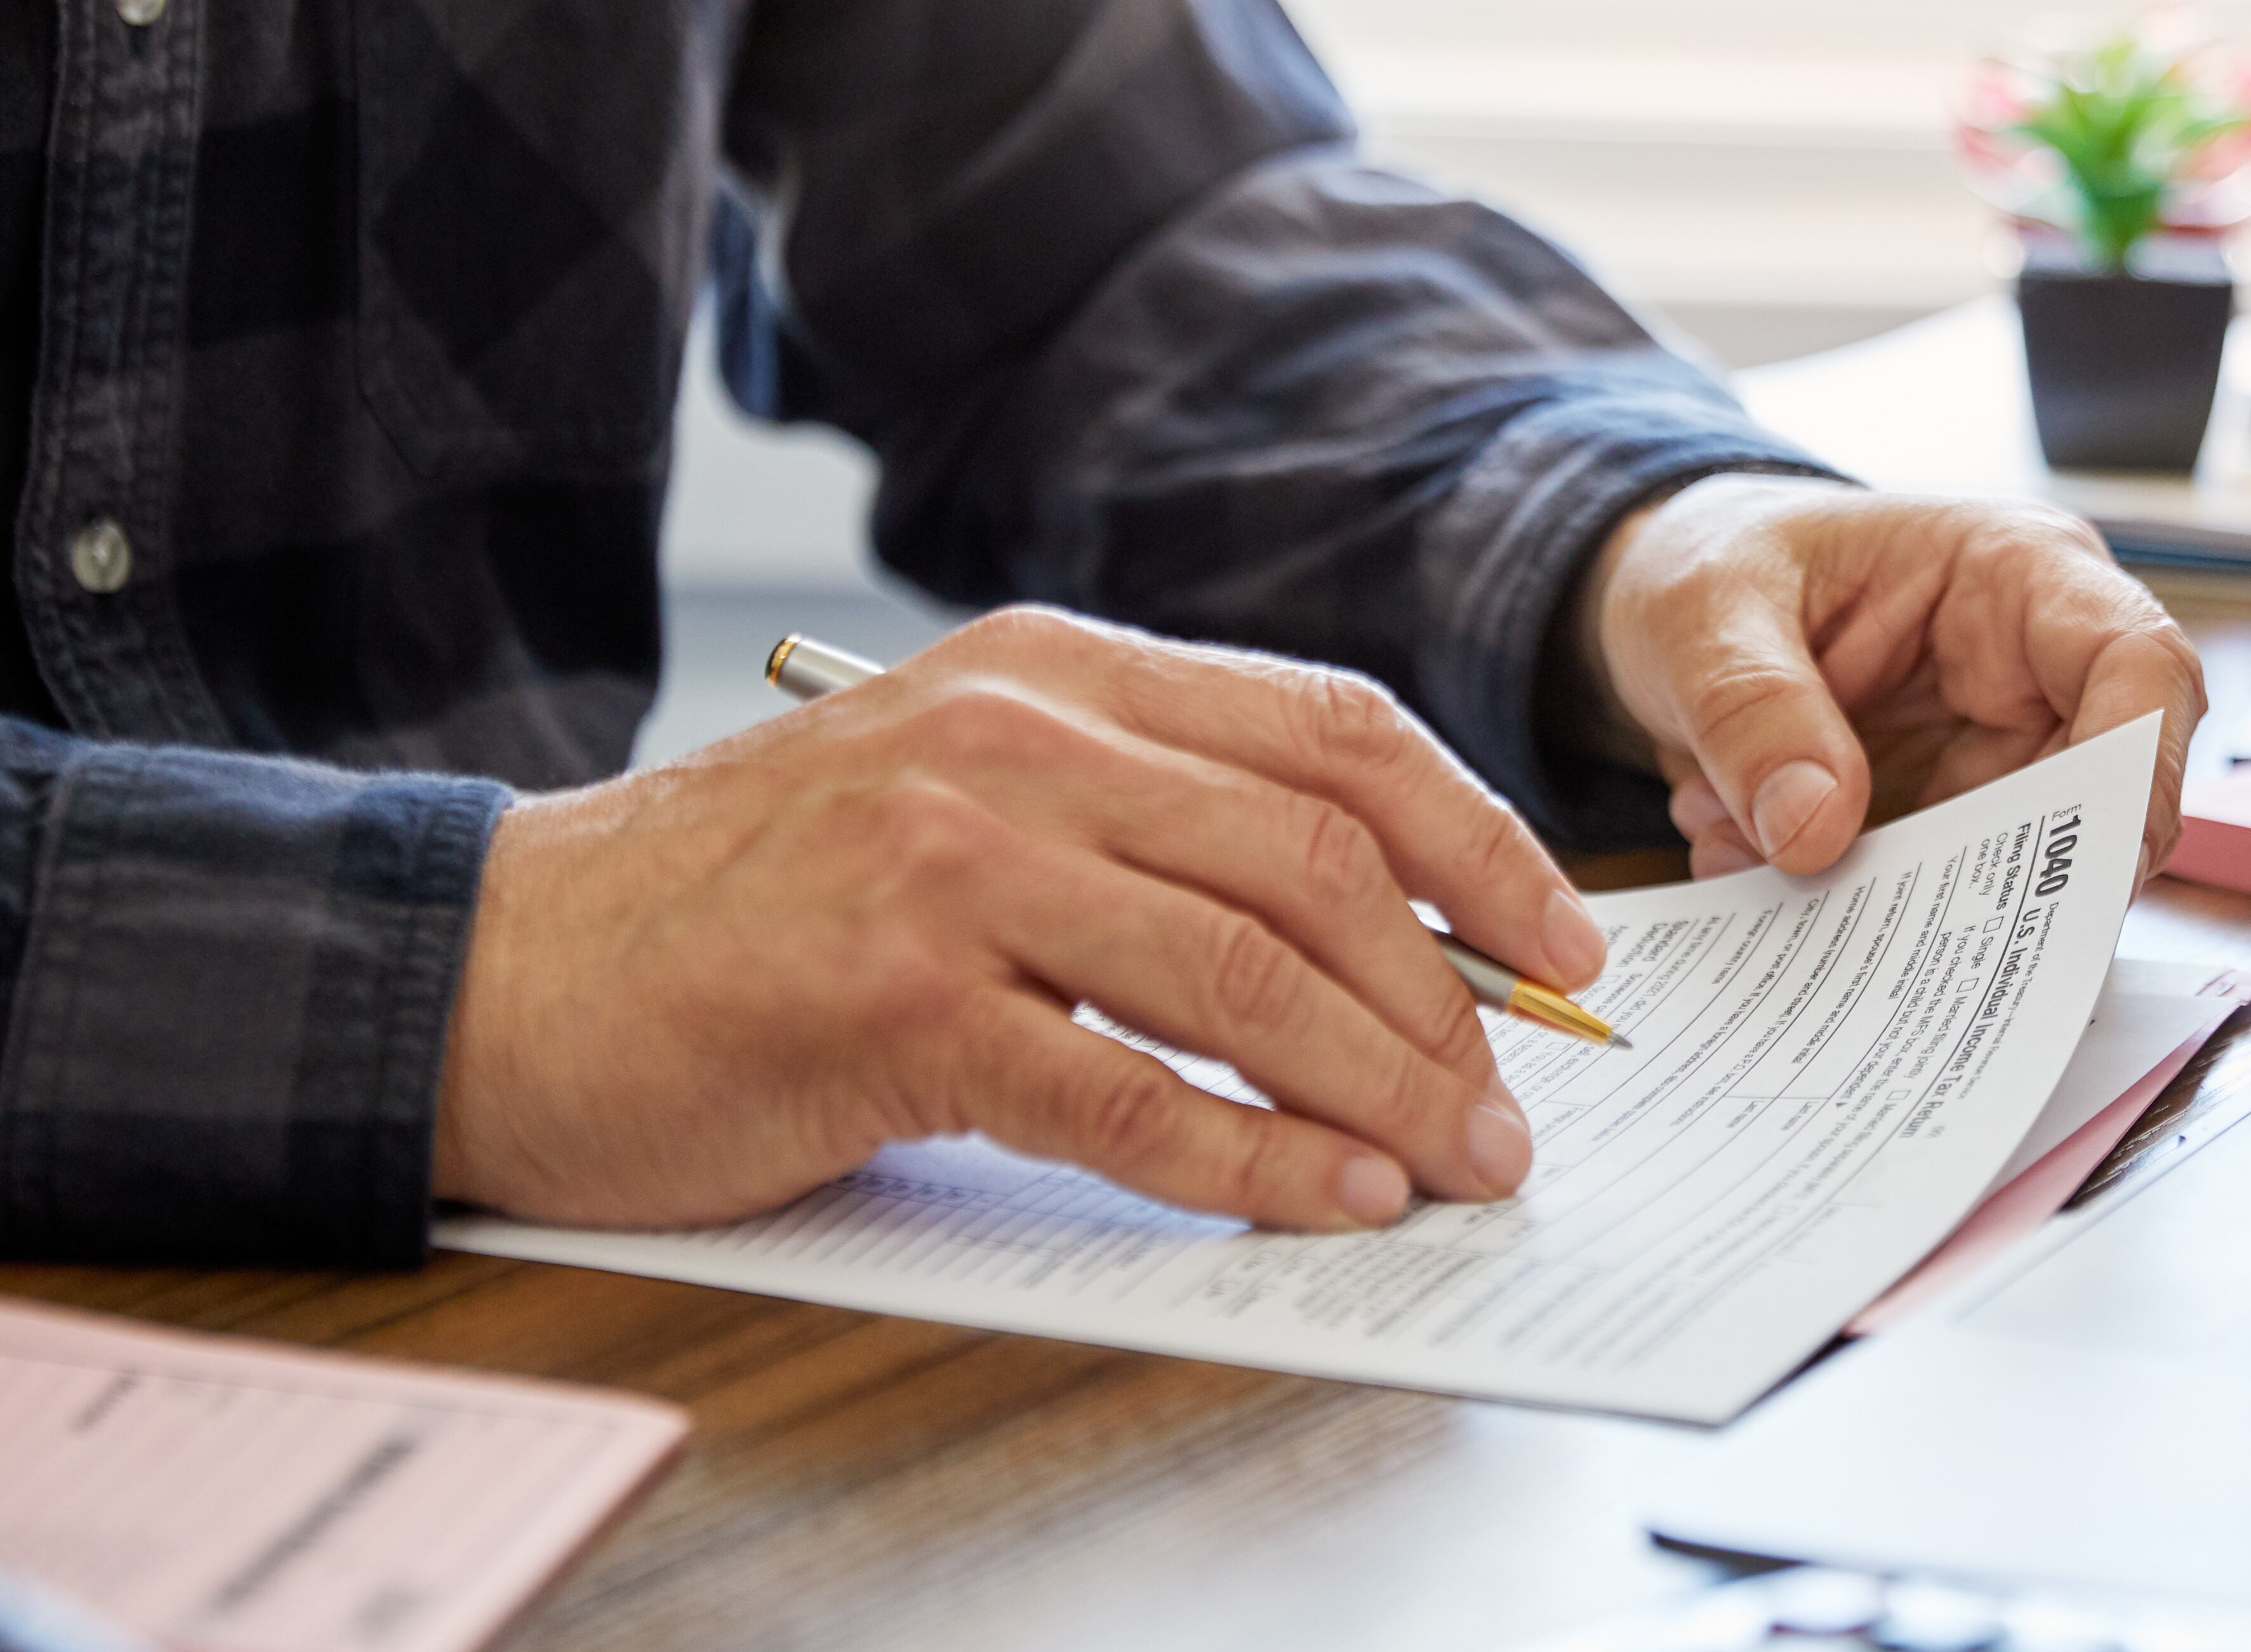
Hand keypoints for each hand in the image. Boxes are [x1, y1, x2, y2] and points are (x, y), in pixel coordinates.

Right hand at [435, 606, 1605, 1233]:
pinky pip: (1124, 1092)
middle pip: (1312, 855)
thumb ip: (1138, 823)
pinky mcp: (891, 1000)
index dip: (1473, 839)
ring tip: (1462, 1161)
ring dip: (1385, 1080)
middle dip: (1452, 989)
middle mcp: (1014, 737)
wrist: (512, 961)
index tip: (1562, 940)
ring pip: (1243, 971)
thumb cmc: (757, 895)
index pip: (1327, 731)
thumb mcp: (960, 790)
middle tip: (1519, 1098)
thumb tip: (1364, 934)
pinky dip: (1253, 1157)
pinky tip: (1331, 1198)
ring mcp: (948, 860)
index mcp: (1051, 669)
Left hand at [1574, 474, 2203, 882]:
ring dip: (1886, 899)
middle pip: (2091, 802)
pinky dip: (1838, 904)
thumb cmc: (1711, 561)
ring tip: (1753, 860)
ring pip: (2001, 873)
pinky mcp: (1932, 822)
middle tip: (1885, 924)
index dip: (2141, 770)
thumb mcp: (1702, 613)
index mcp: (2014, 574)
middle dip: (1996, 880)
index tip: (2090, 869)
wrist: (1669, 603)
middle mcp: (2026, 673)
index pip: (2137, 664)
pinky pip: (1921, 896)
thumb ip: (1753, 711)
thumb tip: (1815, 833)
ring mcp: (1984, 757)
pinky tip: (1740, 862)